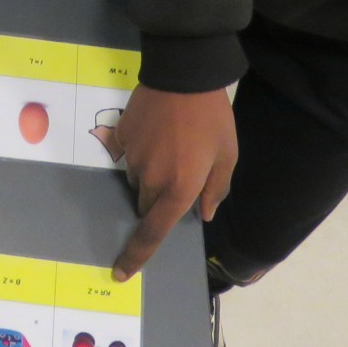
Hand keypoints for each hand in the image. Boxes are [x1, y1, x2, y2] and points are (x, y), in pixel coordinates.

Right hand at [111, 85, 237, 281]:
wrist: (183, 74)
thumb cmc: (212, 118)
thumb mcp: (227, 156)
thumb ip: (216, 189)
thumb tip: (203, 212)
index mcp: (177, 190)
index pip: (152, 234)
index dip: (136, 257)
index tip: (122, 272)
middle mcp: (150, 179)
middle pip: (146, 206)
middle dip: (160, 200)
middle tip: (182, 173)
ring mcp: (131, 157)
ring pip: (137, 180)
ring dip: (151, 175)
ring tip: (172, 145)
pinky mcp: (120, 136)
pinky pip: (126, 155)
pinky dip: (140, 151)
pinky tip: (156, 132)